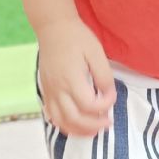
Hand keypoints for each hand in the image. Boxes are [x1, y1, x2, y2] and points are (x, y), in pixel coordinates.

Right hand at [37, 18, 115, 136]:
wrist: (53, 28)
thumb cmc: (77, 37)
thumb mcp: (96, 52)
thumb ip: (103, 76)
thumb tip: (108, 95)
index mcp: (71, 78)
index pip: (89, 104)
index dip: (104, 106)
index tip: (113, 97)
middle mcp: (58, 89)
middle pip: (74, 119)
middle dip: (93, 125)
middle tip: (108, 122)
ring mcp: (49, 92)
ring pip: (61, 121)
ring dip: (78, 130)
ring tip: (94, 130)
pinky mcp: (45, 91)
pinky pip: (52, 115)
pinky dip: (64, 124)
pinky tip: (75, 124)